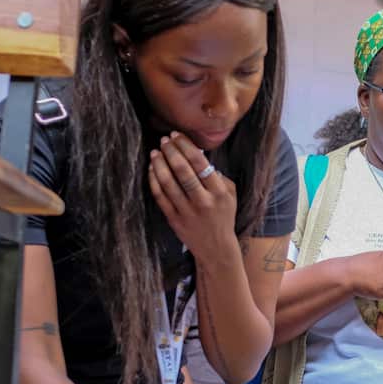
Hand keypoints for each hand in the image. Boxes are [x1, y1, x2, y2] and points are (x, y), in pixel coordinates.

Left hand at [148, 132, 238, 263]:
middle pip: (183, 170)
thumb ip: (219, 176)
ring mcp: (186, 211)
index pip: (200, 163)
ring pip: (168, 182)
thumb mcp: (230, 195)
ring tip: (155, 151)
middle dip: (171, 151)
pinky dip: (154, 180)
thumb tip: (199, 157)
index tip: (177, 135)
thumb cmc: (223, 216)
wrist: (216, 248)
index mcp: (219, 192)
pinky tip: (152, 169)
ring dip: (159, 164)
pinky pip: (160, 196)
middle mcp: (203, 201)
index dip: (186, 146)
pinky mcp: (173, 219)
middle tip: (164, 140)